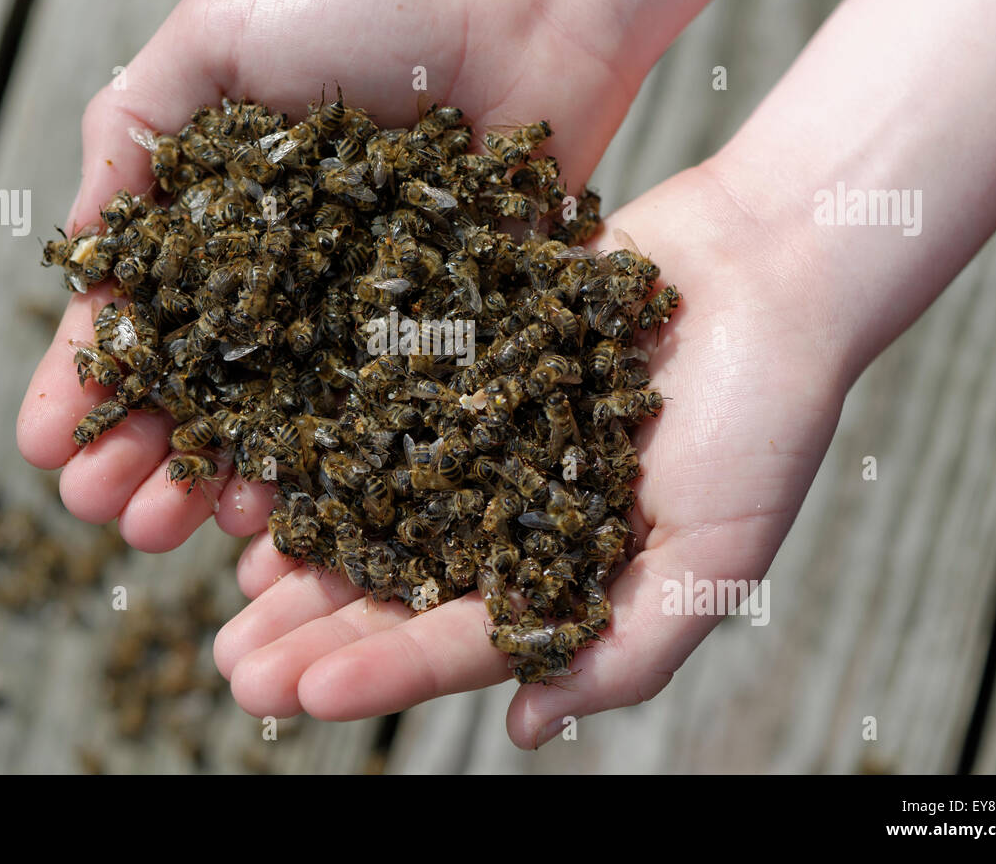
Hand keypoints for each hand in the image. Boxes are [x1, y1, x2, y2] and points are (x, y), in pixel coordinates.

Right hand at [17, 0, 663, 550]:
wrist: (520, 8)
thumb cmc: (362, 5)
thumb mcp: (212, 41)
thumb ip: (130, 133)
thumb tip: (80, 251)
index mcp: (217, 226)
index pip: (138, 320)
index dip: (87, 383)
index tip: (47, 445)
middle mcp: (282, 288)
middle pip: (199, 392)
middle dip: (142, 455)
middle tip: (100, 509)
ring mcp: (359, 323)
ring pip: (279, 427)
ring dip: (219, 482)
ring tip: (176, 528)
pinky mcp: (438, 341)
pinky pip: (376, 428)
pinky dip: (330, 480)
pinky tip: (284, 519)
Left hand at [215, 166, 847, 746]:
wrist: (768, 265)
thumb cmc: (763, 416)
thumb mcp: (716, 557)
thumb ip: (629, 650)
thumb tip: (523, 730)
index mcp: (562, 571)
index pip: (459, 638)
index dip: (380, 670)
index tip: (301, 695)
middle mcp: (509, 510)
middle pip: (395, 581)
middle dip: (316, 629)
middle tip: (233, 669)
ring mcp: (478, 432)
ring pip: (371, 498)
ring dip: (302, 544)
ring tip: (227, 584)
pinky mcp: (460, 353)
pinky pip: (376, 399)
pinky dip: (321, 434)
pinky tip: (261, 463)